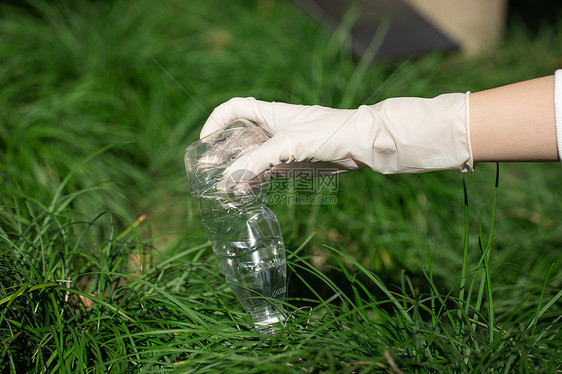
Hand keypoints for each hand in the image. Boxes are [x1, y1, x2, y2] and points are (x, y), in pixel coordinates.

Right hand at [201, 95, 473, 181]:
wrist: (359, 144)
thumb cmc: (326, 132)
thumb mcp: (288, 145)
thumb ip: (257, 161)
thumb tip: (230, 179)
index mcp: (268, 114)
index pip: (234, 110)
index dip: (216, 122)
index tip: (204, 141)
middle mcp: (272, 130)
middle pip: (238, 139)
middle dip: (222, 154)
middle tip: (207, 174)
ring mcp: (281, 148)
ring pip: (250, 159)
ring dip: (236, 173)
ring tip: (224, 191)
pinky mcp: (291, 165)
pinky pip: (265, 173)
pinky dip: (253, 183)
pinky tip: (245, 194)